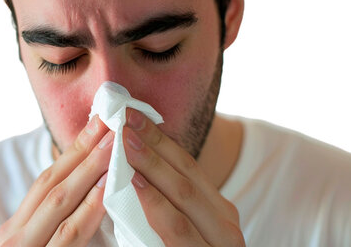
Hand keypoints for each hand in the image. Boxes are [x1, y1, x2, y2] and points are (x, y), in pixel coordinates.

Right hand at [0, 116, 113, 246]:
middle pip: (51, 183)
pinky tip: (105, 187)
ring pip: (59, 201)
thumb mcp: (41, 246)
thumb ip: (58, 224)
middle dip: (82, 150)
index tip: (98, 125)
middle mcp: (14, 236)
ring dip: (89, 170)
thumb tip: (93, 187)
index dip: (73, 151)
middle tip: (109, 122)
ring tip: (113, 145)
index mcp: (15, 229)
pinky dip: (89, 207)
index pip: (46, 181)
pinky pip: (69, 232)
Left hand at [123, 109, 244, 245]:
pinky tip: (135, 182)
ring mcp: (220, 240)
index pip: (188, 166)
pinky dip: (154, 201)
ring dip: (151, 163)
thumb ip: (170, 207)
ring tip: (125, 140)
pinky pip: (176, 225)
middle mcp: (225, 222)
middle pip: (186, 171)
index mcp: (219, 211)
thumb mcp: (188, 233)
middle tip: (126, 117)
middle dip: (154, 141)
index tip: (133, 116)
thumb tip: (135, 171)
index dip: (160, 139)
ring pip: (183, 192)